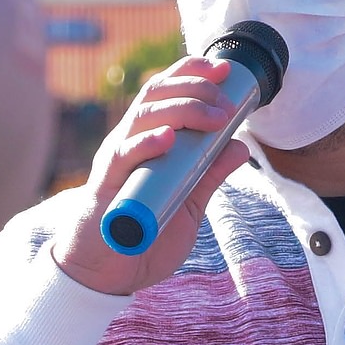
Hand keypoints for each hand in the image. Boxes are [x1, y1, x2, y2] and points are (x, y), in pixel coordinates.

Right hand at [53, 60, 253, 296]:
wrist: (105, 274)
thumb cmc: (142, 235)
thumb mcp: (188, 204)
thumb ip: (210, 175)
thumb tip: (240, 146)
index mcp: (146, 140)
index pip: (165, 92)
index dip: (191, 73)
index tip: (224, 69)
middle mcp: (128, 141)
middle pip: (156, 95)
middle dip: (194, 88)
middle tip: (226, 101)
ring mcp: (115, 161)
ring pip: (142, 118)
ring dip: (181, 111)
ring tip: (212, 117)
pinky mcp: (105, 186)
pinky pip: (123, 156)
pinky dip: (146, 143)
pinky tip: (168, 139)